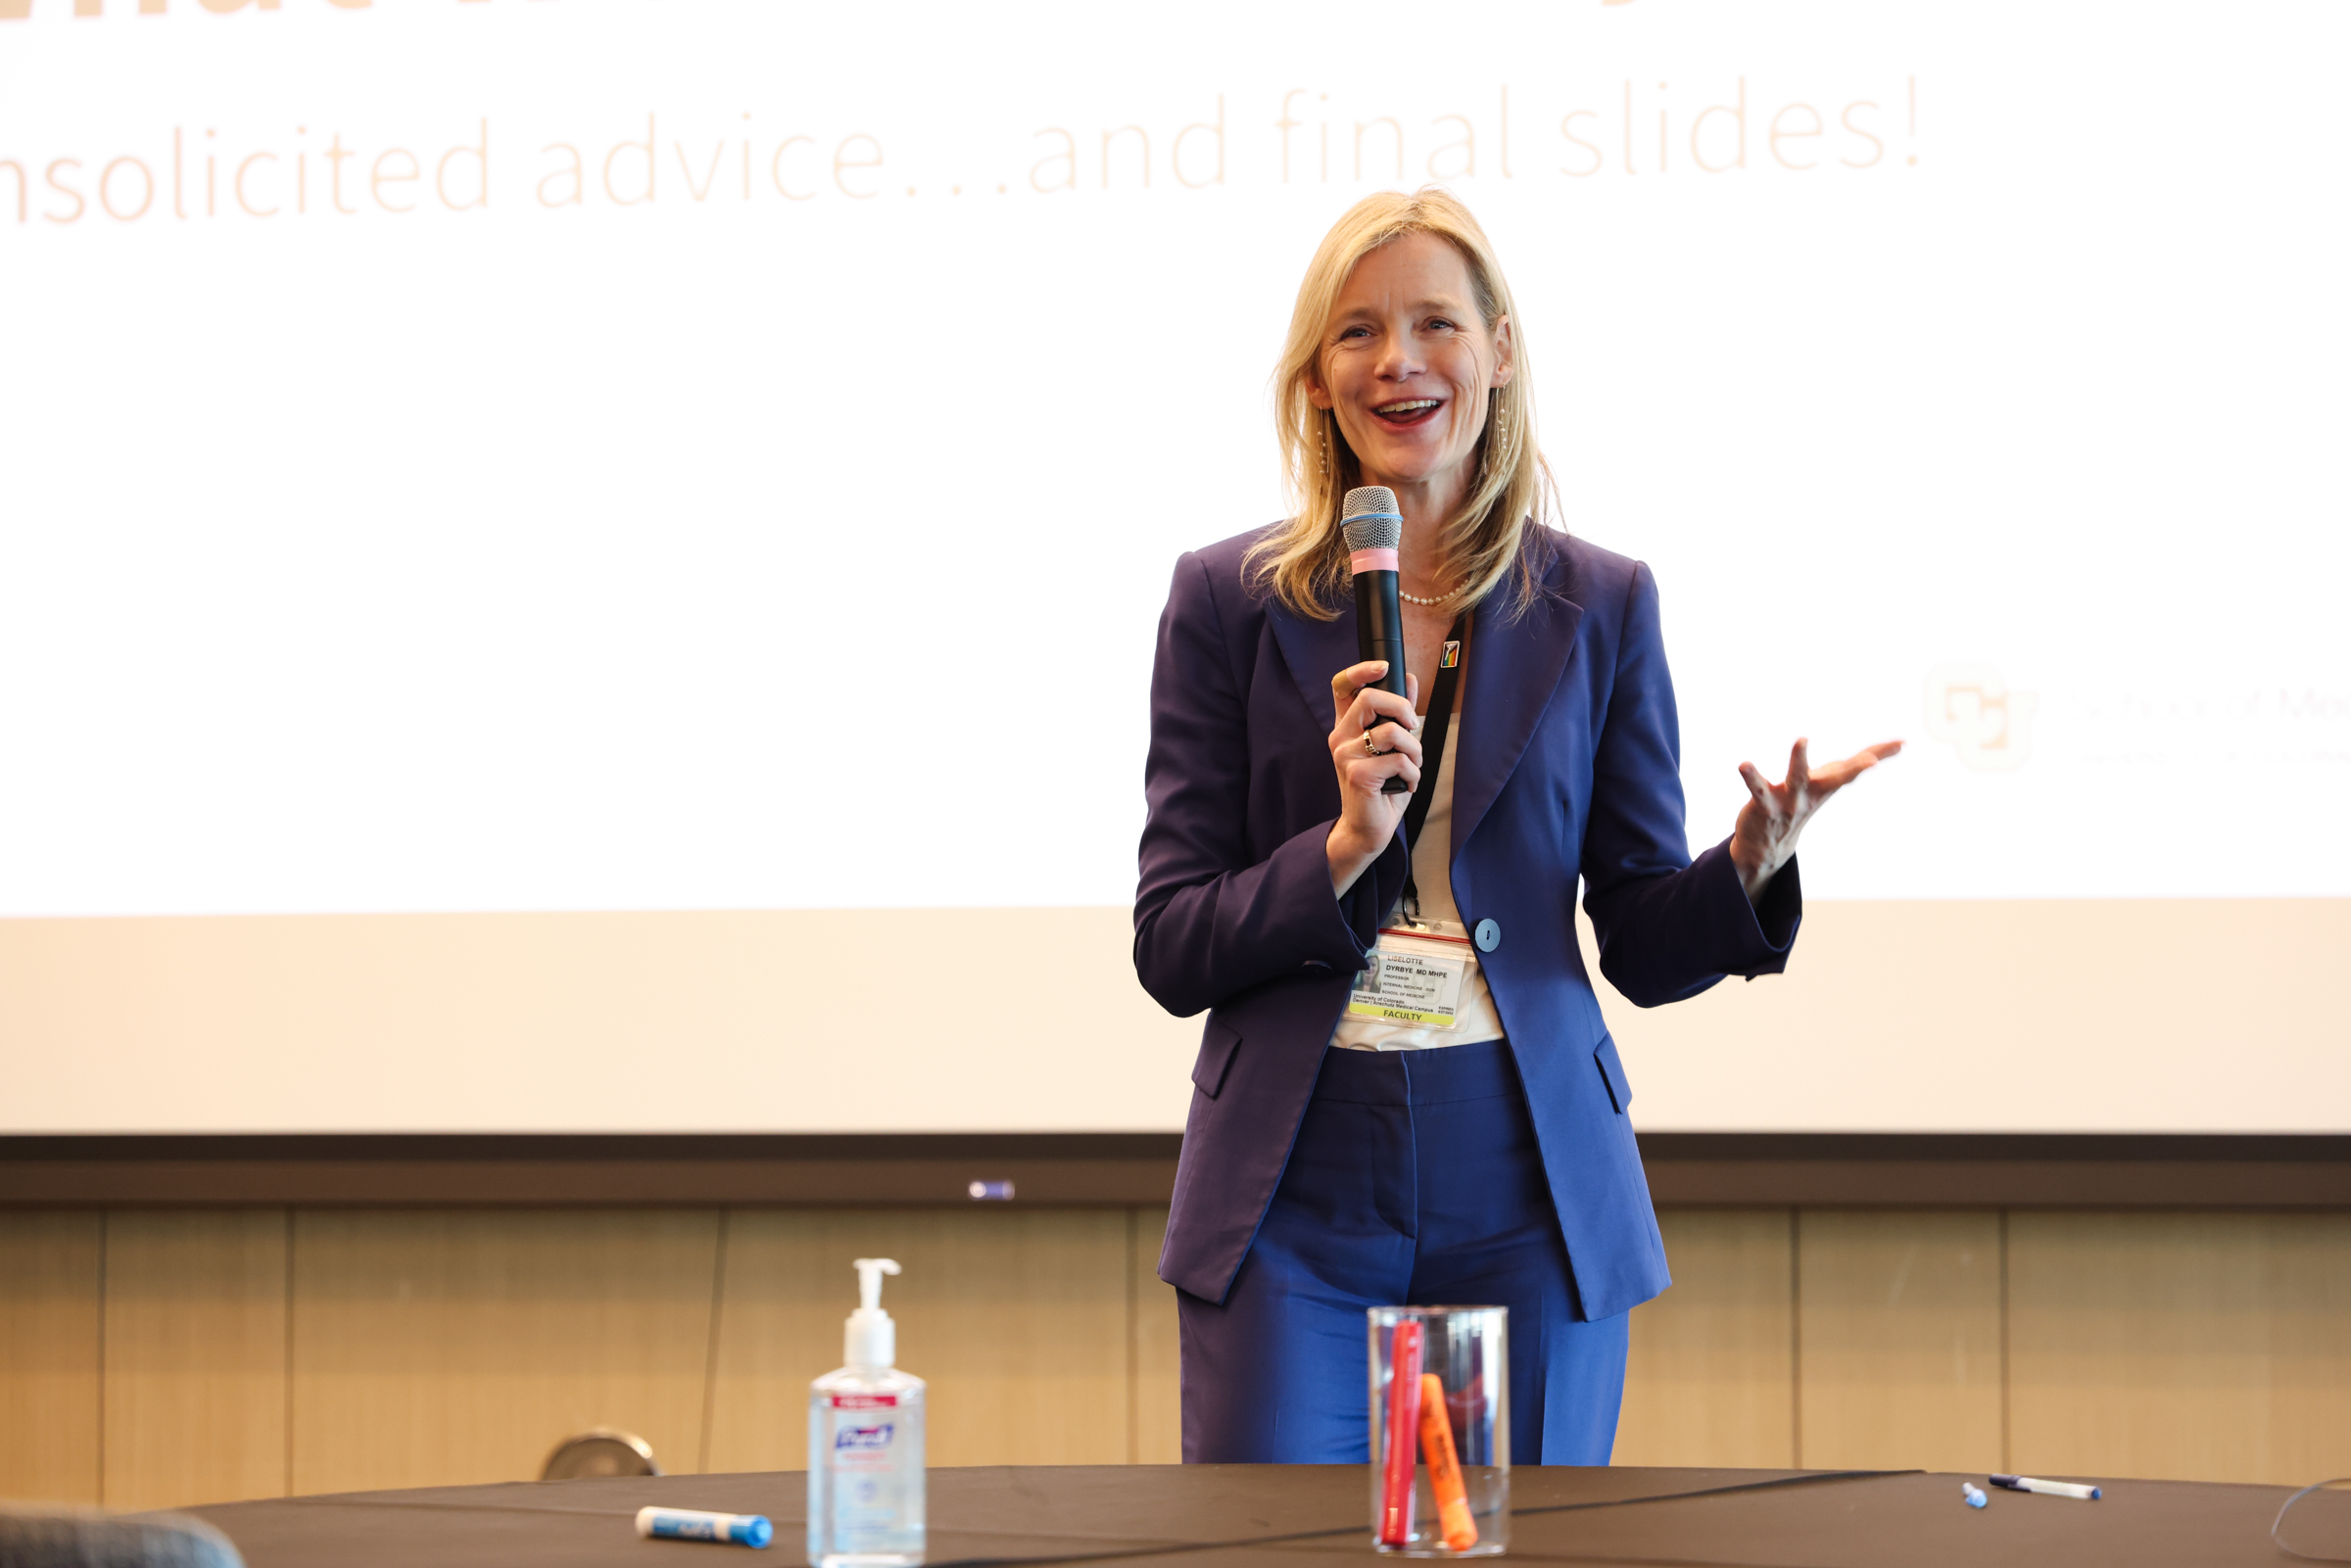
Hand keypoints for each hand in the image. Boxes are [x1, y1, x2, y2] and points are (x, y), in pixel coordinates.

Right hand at [1326, 660, 1421, 893]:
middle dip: (1403, 709)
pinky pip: (1398, 760)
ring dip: (1414, 749)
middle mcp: (1340, 737)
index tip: (1383, 668)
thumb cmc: (1382, 788)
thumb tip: (1410, 680)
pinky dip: (1413, 773)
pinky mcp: (1357, 774)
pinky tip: (1407, 784)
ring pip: (1390, 731)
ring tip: (1413, 765)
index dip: (1361, 670)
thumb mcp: (1394, 748)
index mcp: (1346, 727)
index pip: (1341, 686)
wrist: (1369, 828)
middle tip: (1413, 727)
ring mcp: (1345, 755)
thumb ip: (1399, 716)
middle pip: (1370, 697)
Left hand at [1730, 737, 1903, 902]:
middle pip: (1838, 779)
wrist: (1767, 847)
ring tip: (1803, 739)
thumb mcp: (1828, 782)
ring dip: (1800, 759)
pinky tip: (1744, 764)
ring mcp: (1790, 801)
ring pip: (1797, 778)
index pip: (1856, 767)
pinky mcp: (1765, 804)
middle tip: (1873, 761)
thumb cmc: (1802, 802)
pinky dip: (1751, 777)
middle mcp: (1813, 793)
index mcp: (1827, 785)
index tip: (1901, 743)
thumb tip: (1896, 746)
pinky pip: (1758, 789)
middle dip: (1856, 770)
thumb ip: (1853, 765)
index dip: (1878, 755)